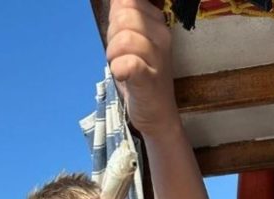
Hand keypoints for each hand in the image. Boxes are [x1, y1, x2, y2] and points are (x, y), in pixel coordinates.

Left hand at [106, 0, 176, 136]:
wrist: (157, 114)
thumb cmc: (140, 75)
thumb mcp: (131, 40)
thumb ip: (123, 16)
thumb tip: (115, 0)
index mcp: (157, 21)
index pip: (127, 2)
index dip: (115, 17)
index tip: (121, 36)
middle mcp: (161, 35)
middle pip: (123, 17)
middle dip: (112, 36)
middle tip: (119, 56)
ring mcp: (157, 58)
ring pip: (123, 40)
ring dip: (113, 55)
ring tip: (121, 67)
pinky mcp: (149, 80)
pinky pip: (129, 64)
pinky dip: (119, 69)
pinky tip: (122, 75)